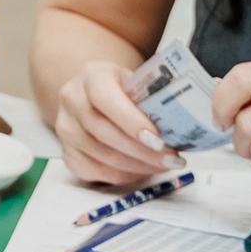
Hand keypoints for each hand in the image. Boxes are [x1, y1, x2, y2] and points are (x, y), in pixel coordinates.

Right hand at [53, 59, 183, 188]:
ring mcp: (65, 128)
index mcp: (91, 75)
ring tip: (162, 166)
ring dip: (137, 167)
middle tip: (171, 160)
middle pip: (104, 132)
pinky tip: (142, 170)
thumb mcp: (136, 81)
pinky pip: (95, 172)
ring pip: (101, 156)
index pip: (104, 97)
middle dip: (142, 152)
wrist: (92, 92)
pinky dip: (123, 176)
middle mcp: (72, 100)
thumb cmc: (122, 89)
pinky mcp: (67, 152)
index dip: (130, 121)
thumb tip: (185, 118)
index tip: (158, 139)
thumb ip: (153, 97)